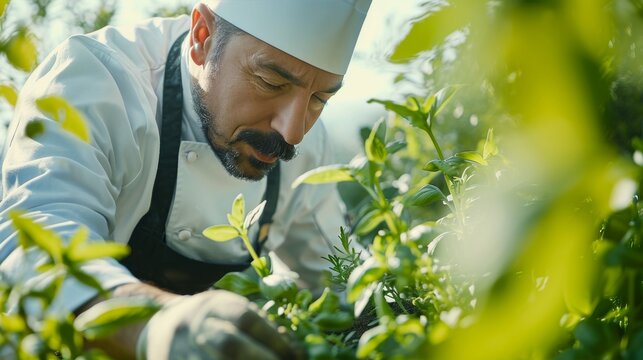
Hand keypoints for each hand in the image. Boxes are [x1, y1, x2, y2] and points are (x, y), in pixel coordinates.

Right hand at [137, 290, 303, 359]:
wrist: (162, 332)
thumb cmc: (210, 321)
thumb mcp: (229, 309)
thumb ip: (257, 322)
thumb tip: (294, 344)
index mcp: (214, 305)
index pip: (246, 318)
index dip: (274, 338)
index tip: (297, 354)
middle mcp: (196, 326)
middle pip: (230, 344)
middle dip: (264, 358)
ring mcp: (184, 350)